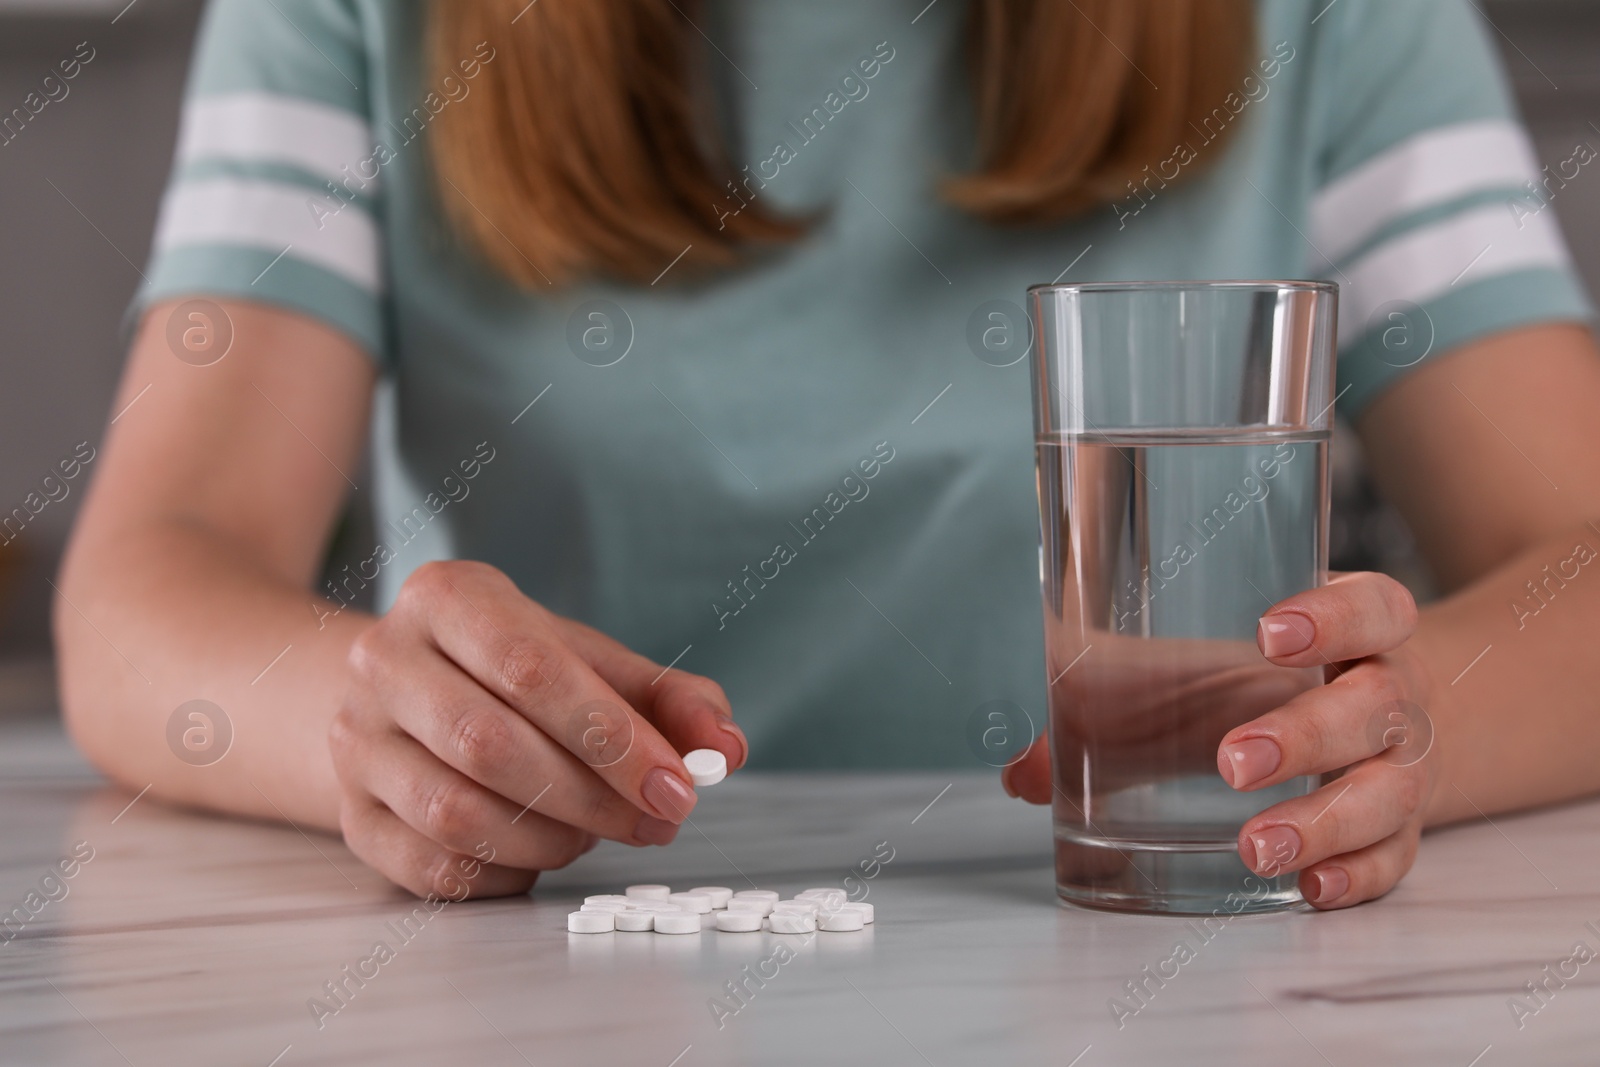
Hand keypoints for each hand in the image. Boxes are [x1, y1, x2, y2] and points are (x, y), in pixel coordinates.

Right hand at [329, 560, 746, 898]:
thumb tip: (724, 748)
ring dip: (550, 840)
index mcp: (448, 597)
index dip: (613, 738)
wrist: (410, 692)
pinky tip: (543, 856)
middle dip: (592, 797)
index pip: (531, 669)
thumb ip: (672, 699)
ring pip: (456, 812)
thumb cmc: (519, 673)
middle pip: (489, 744)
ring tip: (596, 832)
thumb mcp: (595, 663)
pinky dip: (507, 875)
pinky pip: (433, 868)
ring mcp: (355, 740)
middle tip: (657, 821)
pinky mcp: (352, 815)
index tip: (677, 787)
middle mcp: (383, 660)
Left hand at [1003, 572, 1434, 909]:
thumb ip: (1108, 705)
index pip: (1375, 606)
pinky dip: (1357, 876)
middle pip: (1377, 705)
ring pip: (1390, 790)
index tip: (1269, 633)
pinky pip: (1396, 859)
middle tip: (1230, 763)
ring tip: (1255, 847)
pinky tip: (1310, 889)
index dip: (1337, 616)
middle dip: (1305, 735)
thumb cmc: (1263, 688)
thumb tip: (1023, 769)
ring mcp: (1406, 766)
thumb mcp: (1200, 673)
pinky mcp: (1401, 833)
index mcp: (1355, 631)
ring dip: (1324, 820)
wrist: (1377, 729)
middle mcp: (1393, 693)